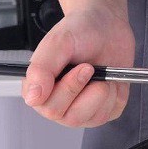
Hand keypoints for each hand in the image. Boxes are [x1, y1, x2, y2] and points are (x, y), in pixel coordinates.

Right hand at [22, 6, 134, 126]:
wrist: (107, 29)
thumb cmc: (81, 33)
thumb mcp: (58, 43)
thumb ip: (41, 69)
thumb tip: (32, 97)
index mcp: (41, 90)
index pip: (49, 109)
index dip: (68, 89)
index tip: (83, 68)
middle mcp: (61, 105)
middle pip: (72, 118)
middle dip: (87, 91)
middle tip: (91, 68)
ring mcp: (84, 112)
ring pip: (95, 118)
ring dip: (103, 92)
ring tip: (100, 72)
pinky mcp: (105, 112)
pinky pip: (111, 113)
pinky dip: (115, 95)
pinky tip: (109, 80)